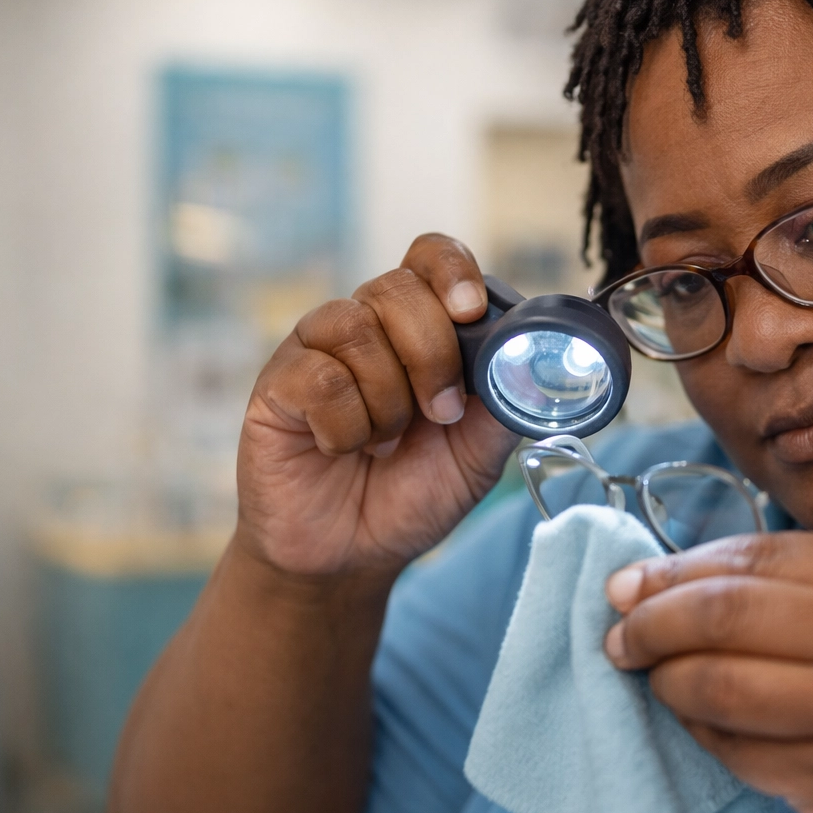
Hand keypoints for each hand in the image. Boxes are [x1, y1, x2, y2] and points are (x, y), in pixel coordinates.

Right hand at [234, 235, 519, 576]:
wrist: (354, 556)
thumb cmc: (414, 493)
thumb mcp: (480, 452)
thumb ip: (506, 402)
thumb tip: (536, 363)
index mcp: (418, 327)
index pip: (430, 256)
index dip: (451, 270)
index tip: (470, 311)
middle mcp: (366, 325)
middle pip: (397, 288)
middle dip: (432, 356)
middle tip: (440, 414)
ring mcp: (316, 351)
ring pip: (356, 328)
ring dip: (388, 400)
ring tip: (387, 443)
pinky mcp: (276, 385)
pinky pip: (319, 378)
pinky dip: (346, 426)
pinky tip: (344, 450)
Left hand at [602, 531, 812, 812]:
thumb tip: (689, 584)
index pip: (765, 555)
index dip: (684, 566)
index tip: (633, 583)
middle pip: (732, 610)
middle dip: (655, 619)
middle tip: (620, 633)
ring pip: (724, 684)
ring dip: (668, 683)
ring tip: (649, 681)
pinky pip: (742, 752)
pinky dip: (702, 737)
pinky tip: (696, 729)